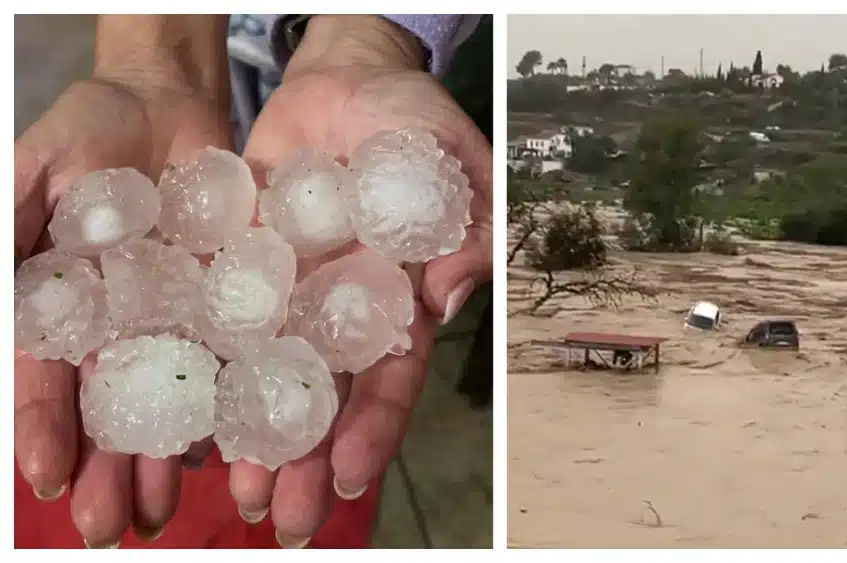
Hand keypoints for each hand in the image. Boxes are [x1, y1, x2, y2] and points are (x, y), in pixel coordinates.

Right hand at [14, 15, 231, 547]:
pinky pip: (233, 354)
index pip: (44, 378)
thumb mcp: (27, 174)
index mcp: (61, 309)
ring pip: (172, 397)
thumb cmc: (82, 133)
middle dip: (110, 468)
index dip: (42, 428)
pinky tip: (236, 445)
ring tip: (170, 510)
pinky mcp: (230, 299)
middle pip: (111, 407)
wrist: (164, 101)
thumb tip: (0, 316)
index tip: (47, 480)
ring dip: (169, 456)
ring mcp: (175, 318)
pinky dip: (233, 399)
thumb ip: (7, 231)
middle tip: (116, 526)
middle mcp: (118, 326)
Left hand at [228, 16, 492, 546]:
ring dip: (248, 432)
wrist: (347, 78)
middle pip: (322, 394)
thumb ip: (470, 230)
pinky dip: (199, 360)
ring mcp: (286, 290)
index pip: (389, 376)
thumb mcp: (464, 164)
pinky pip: (215, 313)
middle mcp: (339, 309)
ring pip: (265, 372)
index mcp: (397, 300)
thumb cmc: (418, 120)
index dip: (371, 427)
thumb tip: (446, 300)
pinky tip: (176, 407)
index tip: (346, 478)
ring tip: (227, 487)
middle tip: (278, 517)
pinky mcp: (237, 260)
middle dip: (303, 457)